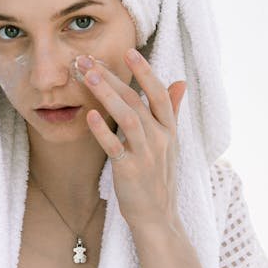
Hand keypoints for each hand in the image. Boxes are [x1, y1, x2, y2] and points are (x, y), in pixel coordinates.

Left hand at [76, 50, 185, 228]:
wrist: (158, 216)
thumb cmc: (159, 176)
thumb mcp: (171, 142)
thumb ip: (172, 110)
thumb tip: (180, 82)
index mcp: (169, 129)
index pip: (158, 94)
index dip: (145, 72)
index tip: (129, 51)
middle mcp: (160, 138)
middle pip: (135, 100)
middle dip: (111, 77)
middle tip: (87, 60)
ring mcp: (146, 154)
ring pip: (127, 117)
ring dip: (106, 94)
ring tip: (88, 76)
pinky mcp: (129, 170)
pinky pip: (115, 146)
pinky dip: (102, 130)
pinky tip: (89, 115)